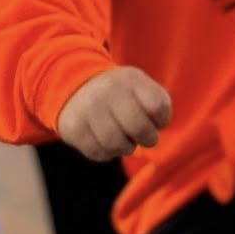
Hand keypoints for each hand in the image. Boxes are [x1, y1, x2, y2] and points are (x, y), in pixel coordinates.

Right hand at [56, 67, 171, 162]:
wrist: (77, 87)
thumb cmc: (123, 95)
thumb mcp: (143, 89)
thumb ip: (158, 106)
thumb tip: (154, 130)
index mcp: (130, 79)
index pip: (157, 107)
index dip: (161, 120)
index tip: (154, 118)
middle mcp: (107, 91)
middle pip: (138, 128)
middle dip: (147, 138)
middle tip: (143, 137)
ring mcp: (87, 109)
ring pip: (117, 145)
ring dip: (126, 147)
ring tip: (123, 137)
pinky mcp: (73, 128)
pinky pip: (99, 153)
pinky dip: (108, 153)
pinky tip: (106, 141)